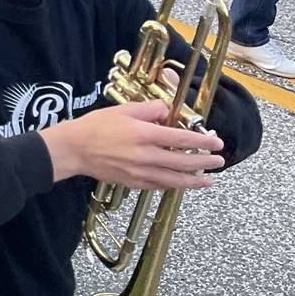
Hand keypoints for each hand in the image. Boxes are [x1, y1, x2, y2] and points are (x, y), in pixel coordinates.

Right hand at [41, 100, 223, 191]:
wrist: (75, 149)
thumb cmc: (96, 126)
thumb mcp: (123, 110)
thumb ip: (148, 110)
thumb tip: (166, 111)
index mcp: (144, 134)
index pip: (181, 139)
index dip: (202, 142)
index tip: (216, 142)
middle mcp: (146, 155)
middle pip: (183, 162)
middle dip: (204, 162)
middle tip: (219, 162)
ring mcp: (140, 172)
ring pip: (175, 179)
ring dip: (194, 180)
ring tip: (208, 180)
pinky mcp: (134, 183)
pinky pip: (160, 186)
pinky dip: (174, 185)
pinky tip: (182, 184)